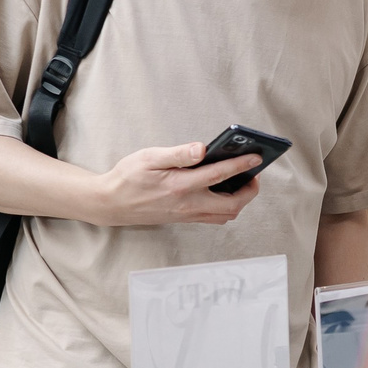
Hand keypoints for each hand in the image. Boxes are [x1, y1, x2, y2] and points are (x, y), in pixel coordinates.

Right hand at [89, 143, 260, 226]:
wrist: (111, 203)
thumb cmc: (128, 177)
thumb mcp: (149, 157)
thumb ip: (178, 153)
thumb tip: (202, 148)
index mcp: (180, 186)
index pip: (219, 175)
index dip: (242, 165)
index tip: (257, 157)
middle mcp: (187, 205)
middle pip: (232, 204)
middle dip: (249, 190)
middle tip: (253, 172)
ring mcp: (187, 215)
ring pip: (225, 215)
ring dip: (240, 200)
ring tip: (242, 181)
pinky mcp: (184, 219)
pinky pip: (214, 217)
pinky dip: (226, 206)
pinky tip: (223, 191)